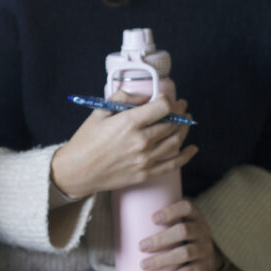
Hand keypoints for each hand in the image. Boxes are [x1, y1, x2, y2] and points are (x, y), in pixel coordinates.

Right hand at [50, 93, 197, 200]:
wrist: (77, 171)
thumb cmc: (86, 139)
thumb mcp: (100, 111)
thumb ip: (123, 97)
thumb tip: (144, 96)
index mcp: (129, 122)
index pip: (163, 107)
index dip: (169, 100)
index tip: (167, 98)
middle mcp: (141, 141)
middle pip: (172, 123)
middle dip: (180, 112)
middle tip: (182, 106)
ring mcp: (145, 159)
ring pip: (175, 141)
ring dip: (185, 129)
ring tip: (186, 121)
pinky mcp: (145, 174)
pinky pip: (172, 164)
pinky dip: (186, 156)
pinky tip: (192, 149)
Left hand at [138, 199, 222, 270]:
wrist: (209, 253)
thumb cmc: (186, 232)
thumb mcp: (182, 219)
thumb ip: (164, 215)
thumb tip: (129, 214)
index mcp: (195, 215)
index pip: (186, 207)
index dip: (170, 211)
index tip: (152, 219)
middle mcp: (202, 230)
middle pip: (183, 231)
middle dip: (160, 239)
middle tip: (141, 246)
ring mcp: (204, 249)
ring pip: (185, 253)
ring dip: (162, 260)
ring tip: (145, 264)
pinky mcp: (204, 267)